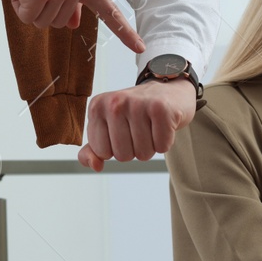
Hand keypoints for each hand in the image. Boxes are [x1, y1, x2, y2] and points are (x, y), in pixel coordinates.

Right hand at [0, 0, 144, 53]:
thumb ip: (71, 0)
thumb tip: (73, 24)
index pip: (109, 10)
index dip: (125, 31)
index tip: (141, 46)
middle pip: (61, 23)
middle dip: (43, 9)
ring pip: (43, 23)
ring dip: (30, 8)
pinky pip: (28, 18)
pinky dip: (19, 7)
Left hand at [78, 79, 196, 169]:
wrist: (168, 94)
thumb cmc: (135, 115)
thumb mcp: (108, 128)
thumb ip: (93, 150)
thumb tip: (96, 166)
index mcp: (96, 107)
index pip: (102, 152)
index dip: (115, 148)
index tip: (124, 130)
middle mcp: (114, 102)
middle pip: (122, 155)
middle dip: (134, 149)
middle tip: (140, 129)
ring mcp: (137, 103)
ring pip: (143, 153)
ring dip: (150, 146)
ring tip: (151, 126)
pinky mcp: (160, 108)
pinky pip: (161, 147)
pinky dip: (165, 142)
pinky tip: (163, 125)